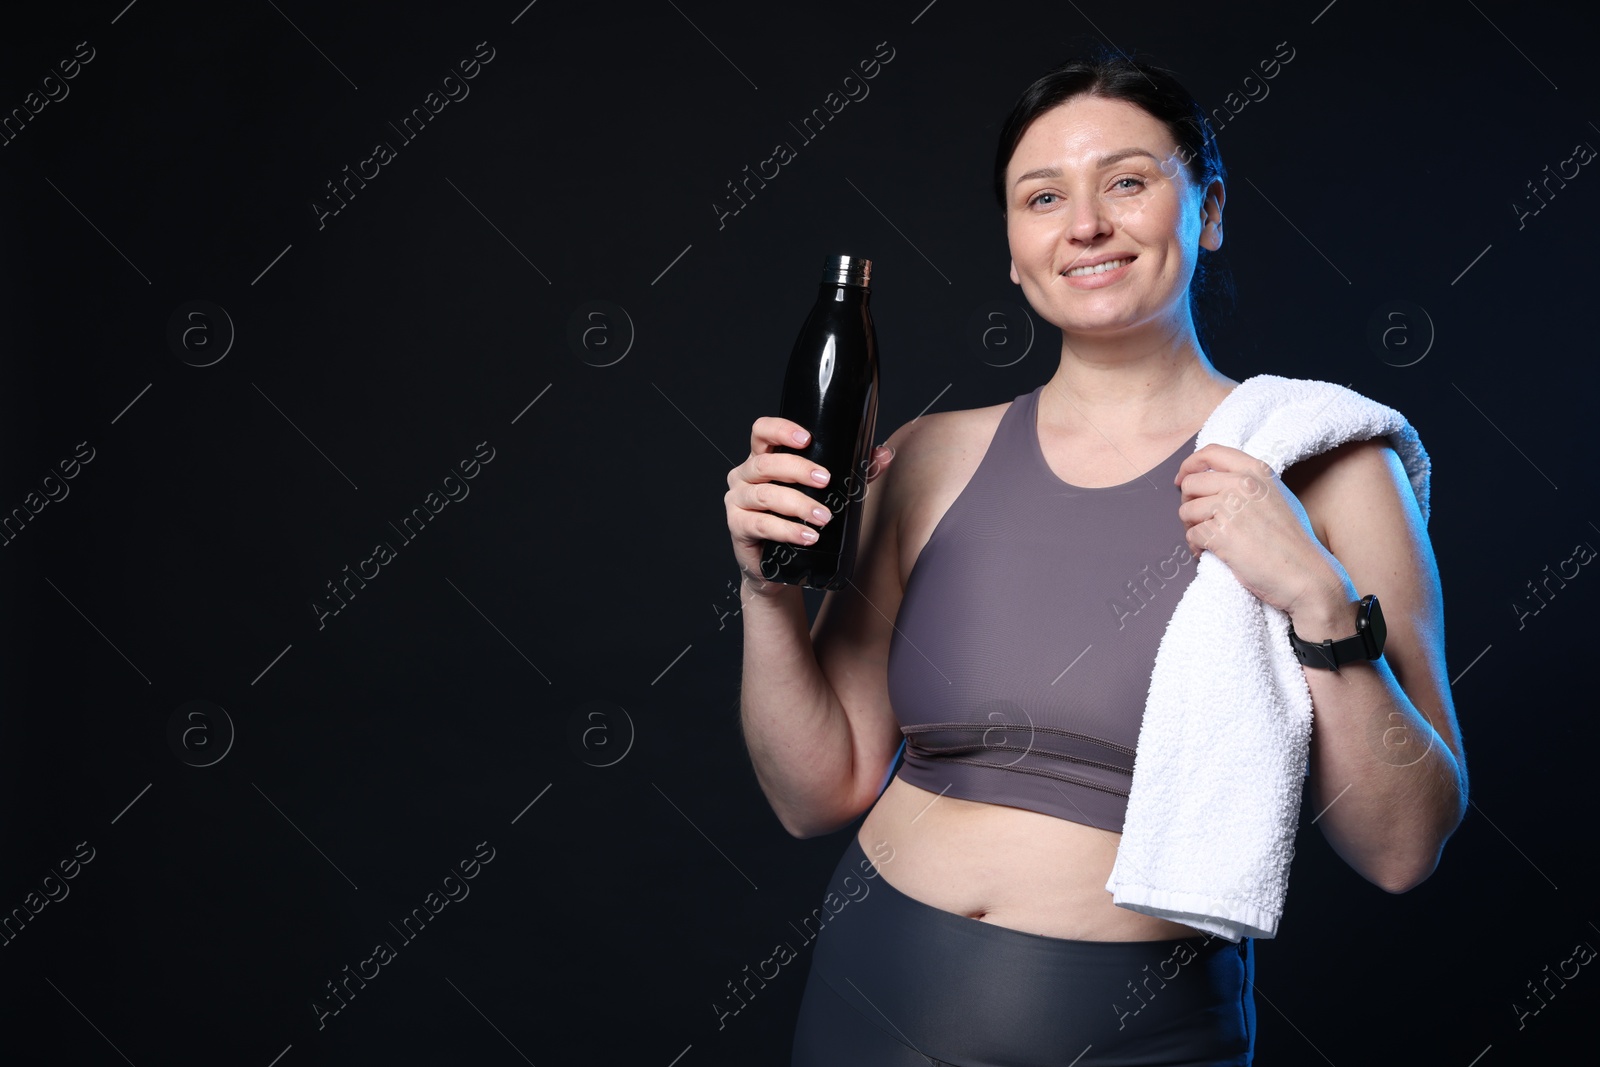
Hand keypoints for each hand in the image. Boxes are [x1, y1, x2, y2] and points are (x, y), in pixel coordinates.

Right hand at [724, 418, 894, 594]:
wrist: (776, 566)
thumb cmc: (798, 520)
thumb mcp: (825, 493)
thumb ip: (853, 473)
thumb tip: (883, 454)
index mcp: (763, 458)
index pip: (762, 431)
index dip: (780, 429)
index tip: (807, 438)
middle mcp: (745, 475)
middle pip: (766, 463)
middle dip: (798, 469)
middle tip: (826, 481)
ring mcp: (737, 500)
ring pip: (766, 495)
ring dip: (798, 505)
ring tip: (824, 517)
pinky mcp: (738, 526)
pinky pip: (761, 524)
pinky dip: (787, 530)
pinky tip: (807, 536)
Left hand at [1172, 444, 1342, 616]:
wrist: (1305, 574)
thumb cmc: (1290, 542)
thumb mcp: (1275, 497)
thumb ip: (1248, 484)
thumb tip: (1210, 482)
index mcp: (1257, 471)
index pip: (1210, 453)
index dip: (1189, 466)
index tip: (1181, 479)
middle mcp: (1243, 483)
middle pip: (1191, 483)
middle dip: (1188, 503)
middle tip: (1199, 520)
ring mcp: (1231, 507)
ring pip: (1186, 510)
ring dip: (1191, 527)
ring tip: (1208, 540)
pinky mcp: (1221, 533)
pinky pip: (1191, 535)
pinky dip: (1195, 547)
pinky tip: (1208, 553)